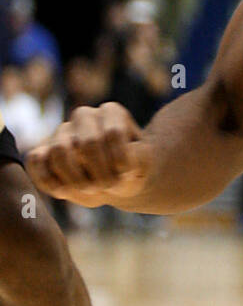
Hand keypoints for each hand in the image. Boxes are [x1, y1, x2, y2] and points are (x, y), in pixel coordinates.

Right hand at [27, 104, 152, 208]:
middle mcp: (84, 116)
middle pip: (88, 143)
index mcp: (112, 112)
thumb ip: (137, 160)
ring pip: (59, 151)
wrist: (118, 179)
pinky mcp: (42, 151)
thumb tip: (120, 165)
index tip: (128, 174)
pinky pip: (35, 162)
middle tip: (110, 187)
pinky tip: (66, 192)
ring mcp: (61, 132)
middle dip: (101, 173)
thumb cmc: (132, 169)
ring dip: (77, 179)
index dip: (121, 161)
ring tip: (92, 191)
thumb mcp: (144, 165)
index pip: (113, 133)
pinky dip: (49, 181)